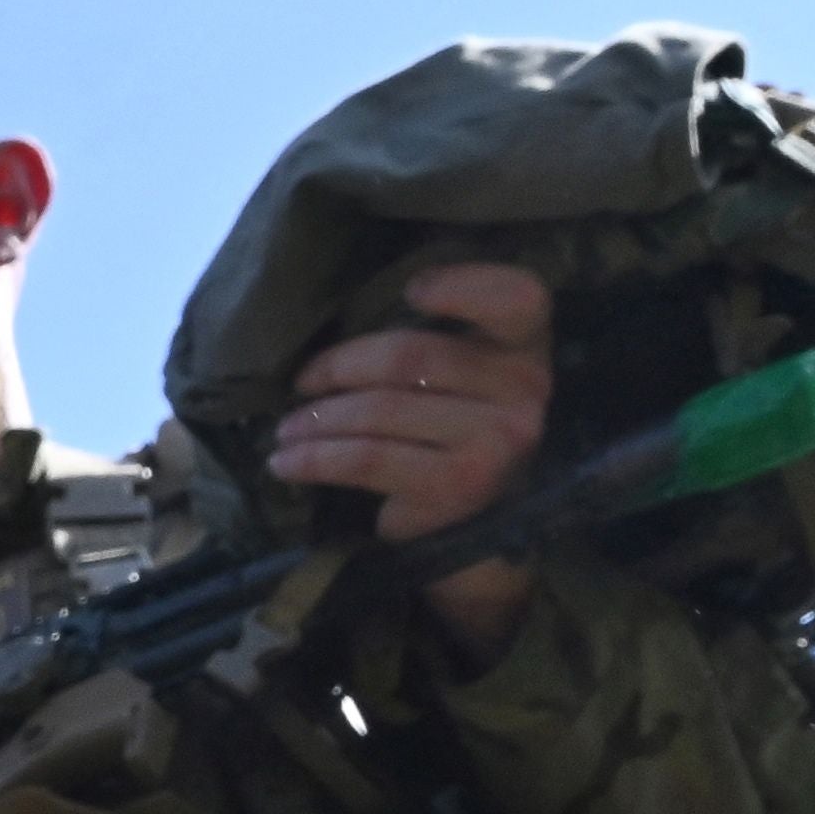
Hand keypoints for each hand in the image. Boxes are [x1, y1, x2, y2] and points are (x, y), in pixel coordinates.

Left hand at [274, 260, 554, 658]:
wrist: (475, 528)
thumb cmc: (455, 434)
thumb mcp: (465, 378)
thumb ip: (436, 341)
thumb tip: (341, 326)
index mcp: (528, 347)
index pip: (516, 297)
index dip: (463, 285)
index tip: (410, 290)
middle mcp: (525, 389)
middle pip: (410, 357)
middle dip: (340, 368)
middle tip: (304, 384)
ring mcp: (496, 440)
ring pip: (380, 410)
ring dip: (318, 419)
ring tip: (287, 430)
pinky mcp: (457, 485)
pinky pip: (367, 459)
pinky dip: (316, 459)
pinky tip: (286, 463)